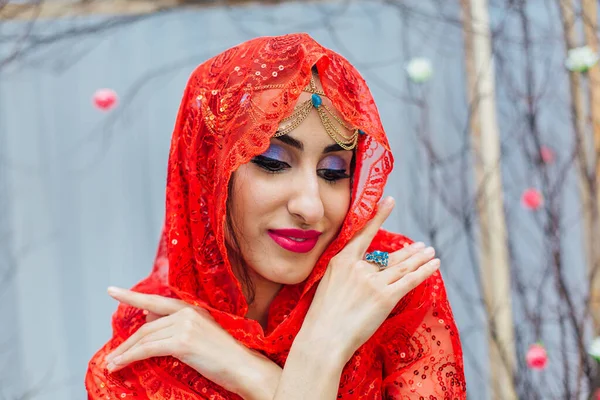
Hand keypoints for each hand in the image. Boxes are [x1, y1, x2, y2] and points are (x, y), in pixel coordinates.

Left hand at [104, 288, 281, 399]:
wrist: (244, 367)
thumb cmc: (226, 357)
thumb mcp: (202, 335)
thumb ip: (178, 327)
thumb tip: (150, 319)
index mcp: (193, 309)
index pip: (156, 301)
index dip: (132, 296)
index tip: (112, 291)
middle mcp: (187, 312)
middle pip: (147, 325)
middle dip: (127, 342)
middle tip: (110, 355)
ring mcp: (185, 326)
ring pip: (145, 338)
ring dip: (125, 353)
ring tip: (112, 364)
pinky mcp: (182, 342)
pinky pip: (148, 349)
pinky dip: (130, 357)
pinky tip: (120, 365)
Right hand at [299, 197, 439, 363]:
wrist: (323, 338)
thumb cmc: (321, 318)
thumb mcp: (326, 286)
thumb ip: (345, 274)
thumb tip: (361, 272)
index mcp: (341, 261)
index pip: (364, 233)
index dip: (379, 217)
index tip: (389, 201)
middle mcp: (358, 267)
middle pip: (389, 254)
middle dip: (408, 250)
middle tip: (422, 245)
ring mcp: (372, 282)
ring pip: (403, 266)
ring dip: (420, 258)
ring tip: (431, 252)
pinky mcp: (385, 297)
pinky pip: (410, 280)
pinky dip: (424, 271)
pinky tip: (434, 265)